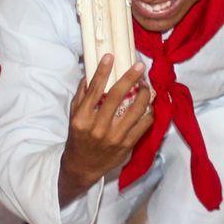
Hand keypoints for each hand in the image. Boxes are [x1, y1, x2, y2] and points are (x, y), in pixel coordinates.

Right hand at [56, 53, 152, 203]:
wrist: (82, 166)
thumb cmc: (78, 137)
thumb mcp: (74, 115)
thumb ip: (82, 94)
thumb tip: (90, 72)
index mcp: (82, 118)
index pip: (95, 90)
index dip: (103, 71)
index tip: (111, 56)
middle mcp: (98, 127)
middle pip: (118, 96)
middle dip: (131, 78)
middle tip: (139, 66)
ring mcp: (114, 137)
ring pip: (136, 109)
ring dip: (144, 93)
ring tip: (146, 85)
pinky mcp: (127, 145)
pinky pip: (144, 124)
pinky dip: (149, 112)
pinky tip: (148, 105)